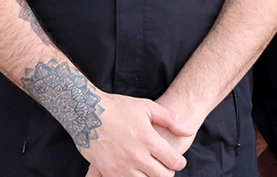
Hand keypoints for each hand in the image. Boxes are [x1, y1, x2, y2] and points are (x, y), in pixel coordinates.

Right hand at [76, 92, 193, 176]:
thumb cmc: (119, 107)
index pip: (174, 162)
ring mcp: (122, 167)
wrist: (87, 112)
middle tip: (164, 167)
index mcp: (148, 140)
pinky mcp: (108, 172)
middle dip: (167, 173)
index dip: (179, 163)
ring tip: (149, 169)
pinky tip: (135, 172)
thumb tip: (189, 130)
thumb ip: (171, 120)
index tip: (177, 161)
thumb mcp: (147, 107)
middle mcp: (137, 156)